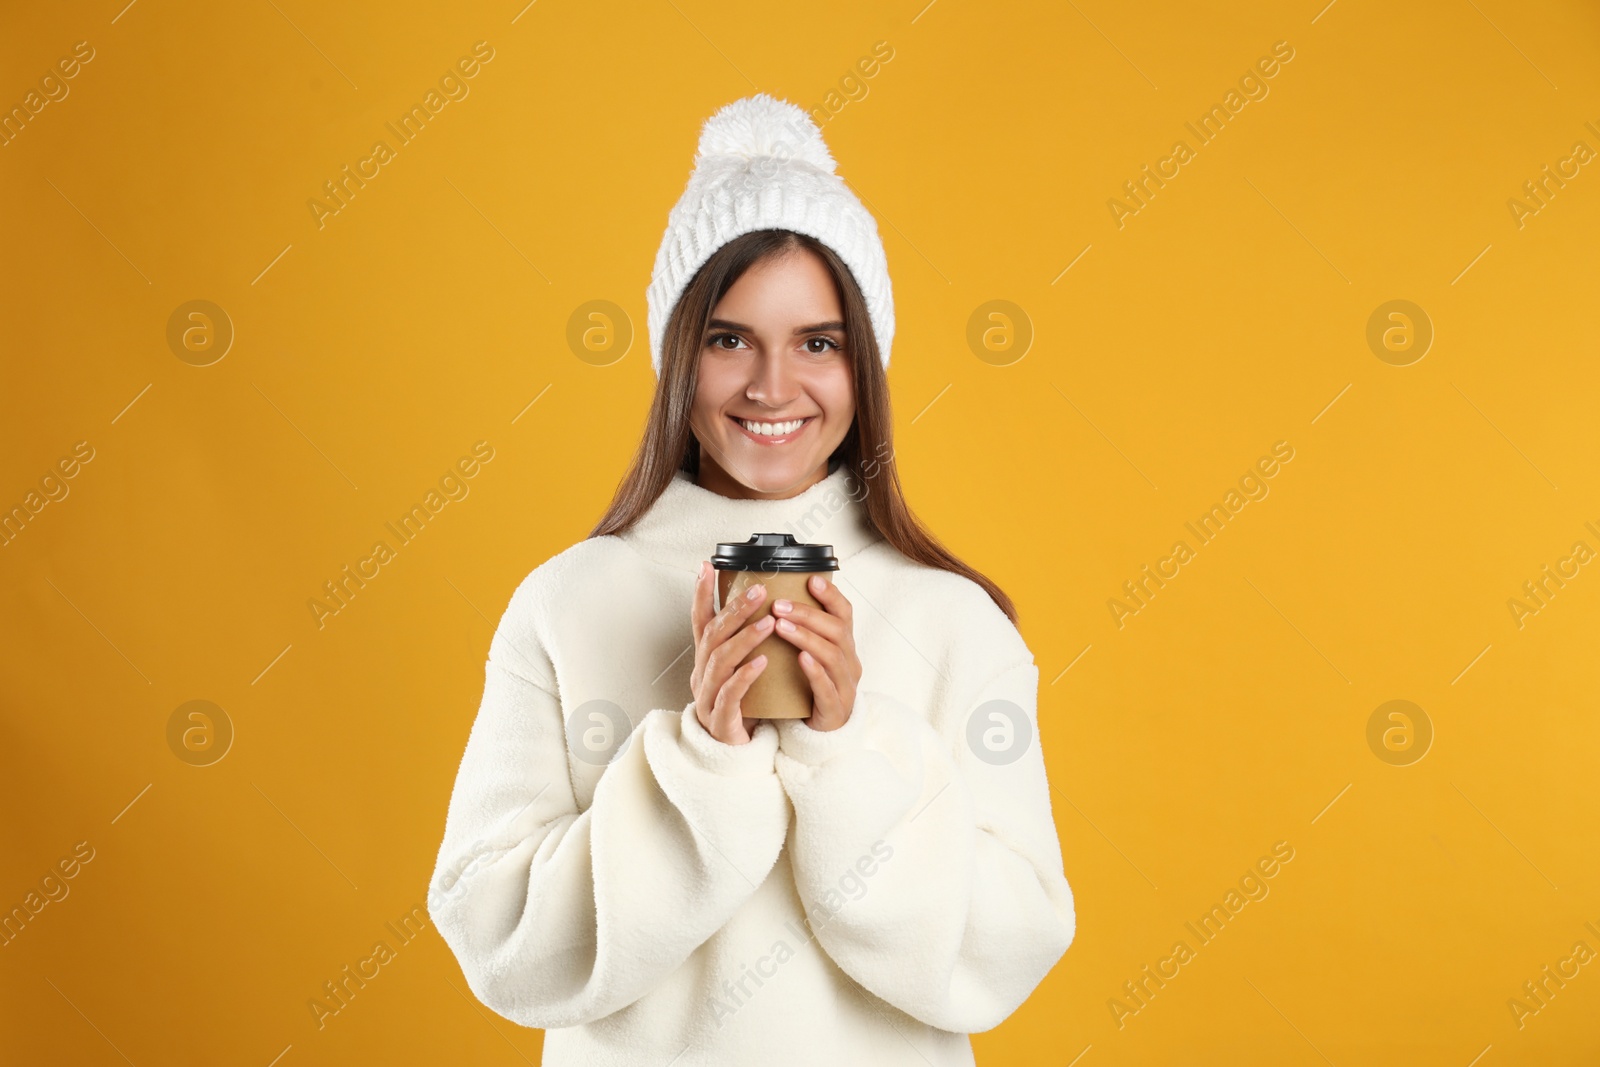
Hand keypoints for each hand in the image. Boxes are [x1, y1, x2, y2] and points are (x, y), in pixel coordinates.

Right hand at [689, 561, 772, 744]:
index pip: (700, 620)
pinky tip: (762, 663)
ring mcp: (708, 697)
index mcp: (706, 660)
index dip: (700, 593)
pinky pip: (730, 695)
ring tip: (769, 623)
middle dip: (735, 610)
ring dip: (745, 639)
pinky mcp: (720, 720)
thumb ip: (745, 642)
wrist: (734, 754)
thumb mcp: (739, 669)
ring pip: (720, 662)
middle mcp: (702, 674)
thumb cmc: (741, 706)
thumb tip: (763, 606)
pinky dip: (745, 677)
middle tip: (760, 591)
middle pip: (712, 635)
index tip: (707, 566)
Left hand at [770, 573, 859, 731]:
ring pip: (832, 655)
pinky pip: (827, 687)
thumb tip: (775, 597)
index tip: (811, 579)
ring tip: (781, 626)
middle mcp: (850, 662)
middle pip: (837, 630)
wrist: (822, 735)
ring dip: (806, 637)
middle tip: (779, 605)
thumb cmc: (810, 689)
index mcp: (845, 646)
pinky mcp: (835, 709)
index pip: (845, 613)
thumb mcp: (811, 655)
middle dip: (808, 614)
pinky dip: (815, 671)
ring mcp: (845, 686)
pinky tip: (801, 659)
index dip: (831, 595)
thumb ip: (803, 631)